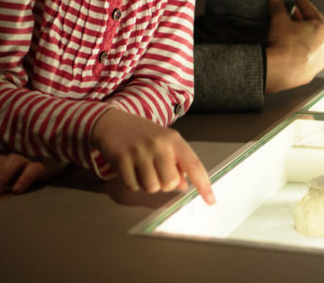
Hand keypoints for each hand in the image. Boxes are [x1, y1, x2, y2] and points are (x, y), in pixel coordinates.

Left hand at [0, 153, 65, 208]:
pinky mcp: (43, 164)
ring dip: (1, 177)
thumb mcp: (10, 185)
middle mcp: (8, 160)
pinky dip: (24, 178)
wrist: (56, 161)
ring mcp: (26, 160)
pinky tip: (18, 190)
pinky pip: (33, 169)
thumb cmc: (27, 176)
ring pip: (11, 163)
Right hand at [91, 108, 215, 204]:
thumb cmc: (142, 135)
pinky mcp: (122, 158)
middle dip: (163, 184)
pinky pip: (133, 186)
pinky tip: (129, 168)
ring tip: (141, 169)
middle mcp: (158, 144)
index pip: (193, 165)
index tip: (211, 201)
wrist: (112, 122)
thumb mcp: (164, 143)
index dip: (203, 185)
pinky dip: (131, 182)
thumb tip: (183, 186)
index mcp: (173, 139)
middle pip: (170, 183)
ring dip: (146, 184)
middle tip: (155, 171)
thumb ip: (176, 163)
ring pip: (151, 188)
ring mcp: (139, 151)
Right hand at [264, 0, 323, 93]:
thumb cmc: (284, 44)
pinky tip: (290, 52)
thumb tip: (275, 1)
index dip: (302, 3)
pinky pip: (305, 60)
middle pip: (314, 30)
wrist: (279, 70)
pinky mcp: (310, 74)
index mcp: (323, 30)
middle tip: (292, 14)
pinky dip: (299, 54)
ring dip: (303, 39)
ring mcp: (319, 62)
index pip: (311, 12)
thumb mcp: (279, 20)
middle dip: (303, 21)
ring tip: (291, 34)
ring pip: (312, 47)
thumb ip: (278, 8)